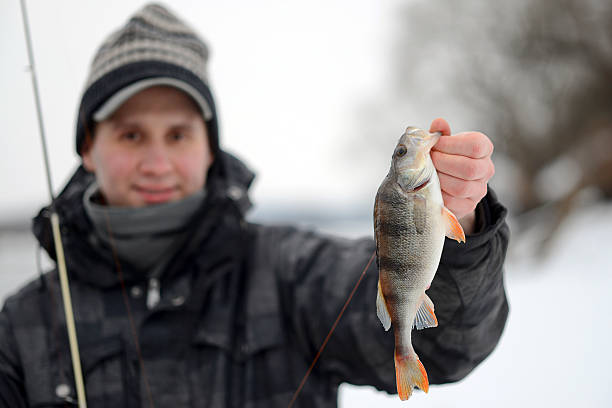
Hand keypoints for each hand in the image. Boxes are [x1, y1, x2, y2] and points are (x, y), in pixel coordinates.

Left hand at [429, 118, 494, 233]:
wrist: (450, 182)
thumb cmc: (446, 156)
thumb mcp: (444, 142)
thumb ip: (441, 133)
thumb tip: (438, 123)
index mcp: (484, 148)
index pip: (476, 146)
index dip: (452, 144)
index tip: (435, 144)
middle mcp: (486, 169)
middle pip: (469, 168)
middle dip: (443, 163)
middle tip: (429, 159)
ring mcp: (479, 189)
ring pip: (461, 187)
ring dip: (439, 179)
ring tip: (428, 172)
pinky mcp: (468, 205)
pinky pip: (453, 202)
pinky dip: (438, 194)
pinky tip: (430, 185)